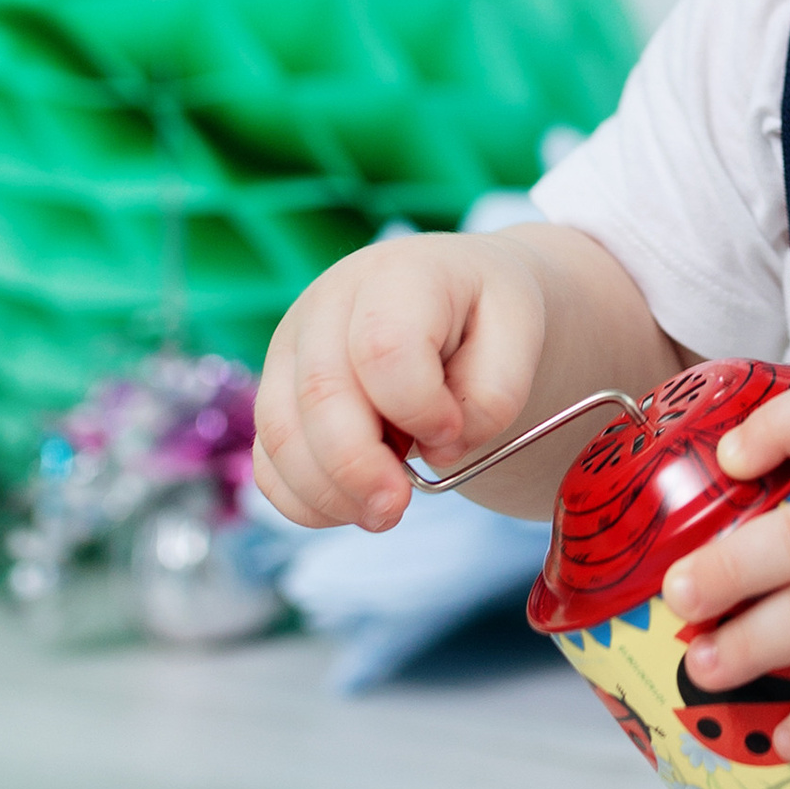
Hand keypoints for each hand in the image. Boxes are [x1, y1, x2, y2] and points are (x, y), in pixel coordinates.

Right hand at [252, 233, 548, 532]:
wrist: (458, 299)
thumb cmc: (487, 317)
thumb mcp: (521, 337)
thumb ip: (494, 394)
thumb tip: (437, 449)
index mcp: (397, 275)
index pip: (383, 347)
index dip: (417, 406)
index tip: (451, 432)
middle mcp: (328, 303)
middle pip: (319, 396)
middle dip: (357, 468)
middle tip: (396, 508)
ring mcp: (293, 348)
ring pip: (281, 433)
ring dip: (328, 492)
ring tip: (381, 513)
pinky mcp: (278, 392)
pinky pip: (268, 460)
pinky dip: (302, 499)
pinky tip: (349, 508)